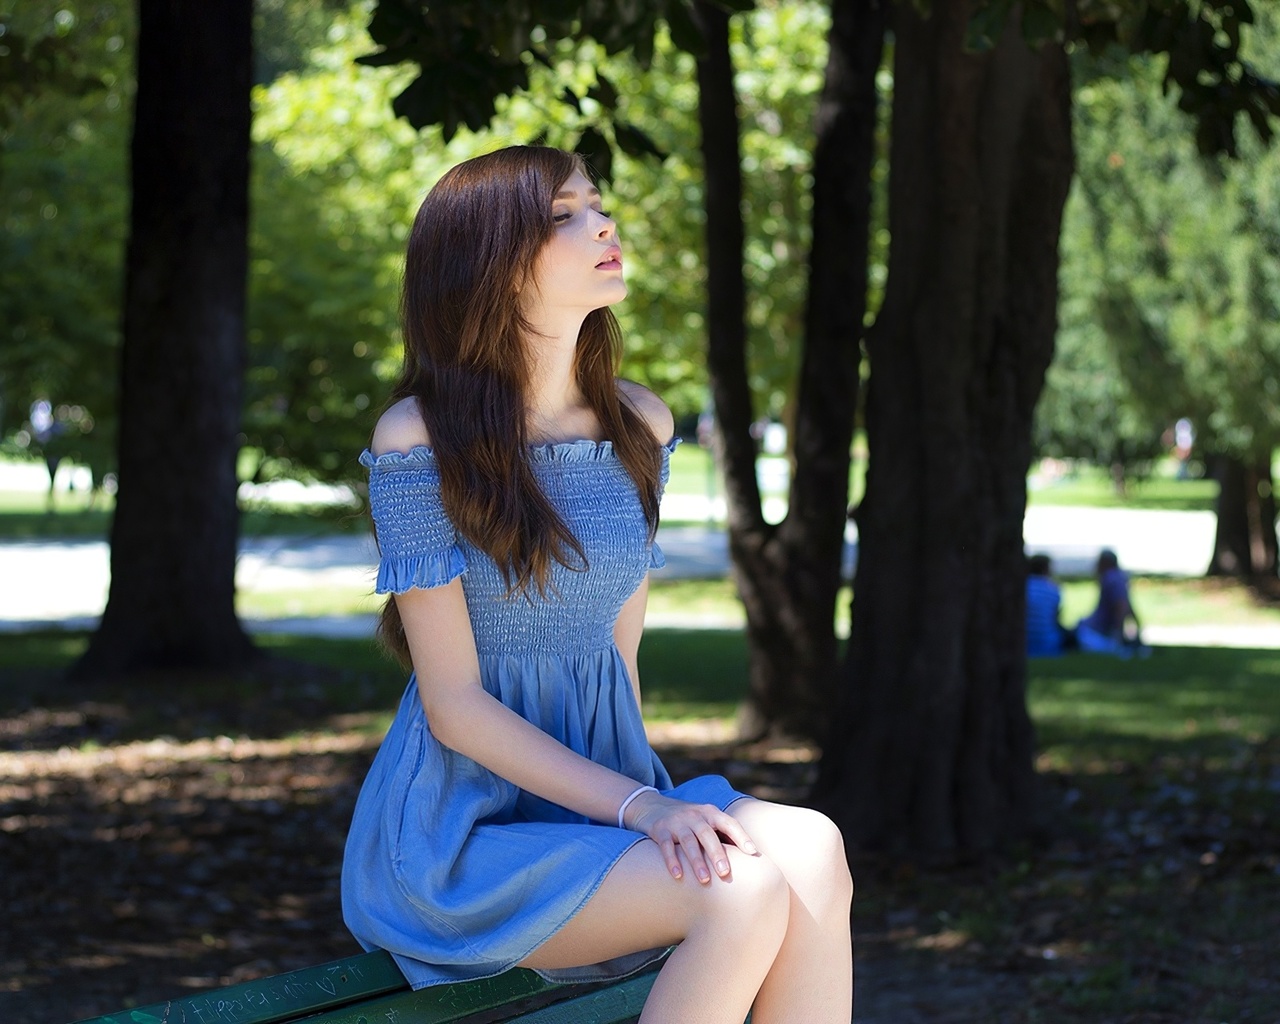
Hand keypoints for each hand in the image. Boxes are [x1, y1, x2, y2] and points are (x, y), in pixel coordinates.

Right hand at [624, 792, 758, 883]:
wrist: (652, 806)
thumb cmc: (688, 820)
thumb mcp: (706, 821)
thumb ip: (723, 834)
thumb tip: (749, 857)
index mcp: (710, 813)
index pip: (729, 823)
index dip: (741, 836)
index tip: (752, 853)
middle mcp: (694, 815)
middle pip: (707, 834)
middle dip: (717, 854)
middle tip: (725, 873)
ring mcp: (676, 822)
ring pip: (688, 841)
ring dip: (696, 861)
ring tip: (704, 880)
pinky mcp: (660, 829)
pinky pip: (666, 846)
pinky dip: (671, 860)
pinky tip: (678, 875)